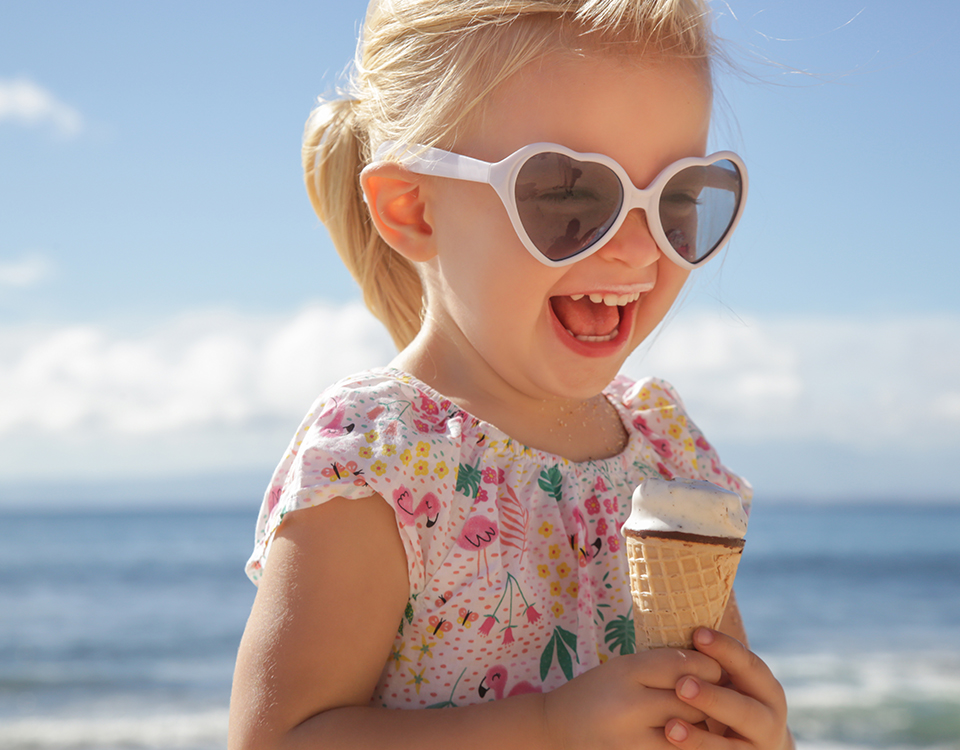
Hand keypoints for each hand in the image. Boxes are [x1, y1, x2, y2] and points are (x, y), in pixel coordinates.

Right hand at [543, 648, 723, 749]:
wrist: (555, 730)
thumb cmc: (595, 693)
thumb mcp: (621, 668)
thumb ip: (660, 667)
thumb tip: (712, 670)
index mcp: (625, 671)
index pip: (682, 664)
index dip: (706, 666)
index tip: (713, 670)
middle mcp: (630, 704)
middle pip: (691, 699)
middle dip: (709, 699)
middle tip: (715, 698)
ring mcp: (632, 739)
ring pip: (690, 730)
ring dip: (702, 726)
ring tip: (700, 720)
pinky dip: (686, 743)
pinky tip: (683, 738)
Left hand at [664, 628, 792, 749]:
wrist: (754, 745)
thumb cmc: (730, 699)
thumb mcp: (731, 679)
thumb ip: (713, 660)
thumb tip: (680, 619)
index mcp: (766, 688)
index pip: (749, 665)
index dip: (725, 649)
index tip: (697, 634)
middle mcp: (768, 719)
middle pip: (744, 710)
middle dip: (713, 698)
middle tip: (682, 685)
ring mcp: (757, 749)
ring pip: (732, 747)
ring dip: (700, 738)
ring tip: (670, 727)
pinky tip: (672, 745)